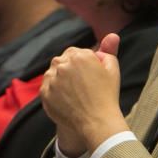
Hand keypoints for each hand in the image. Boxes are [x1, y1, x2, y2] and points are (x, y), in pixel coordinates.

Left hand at [41, 34, 127, 153]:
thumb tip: (113, 35)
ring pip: (52, 73)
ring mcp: (52, 79)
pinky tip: (66, 100)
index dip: (82, 64)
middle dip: (69, 69)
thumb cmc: (107, 96)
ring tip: (74, 93)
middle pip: (62, 61)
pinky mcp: (44, 93)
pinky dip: (53, 91)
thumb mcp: (112, 70)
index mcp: (80, 56)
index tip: (88, 76)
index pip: (75, 52)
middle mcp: (63, 64)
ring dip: (60, 79)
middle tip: (81, 85)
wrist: (96, 122)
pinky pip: (46, 87)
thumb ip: (109, 50)